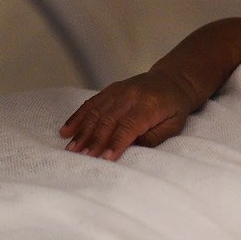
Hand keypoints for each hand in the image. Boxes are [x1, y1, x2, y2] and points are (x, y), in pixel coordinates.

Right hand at [59, 72, 194, 159]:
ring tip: (71, 148)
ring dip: (82, 131)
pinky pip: (91, 103)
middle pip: (109, 120)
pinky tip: (66, 130)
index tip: (105, 158)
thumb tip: (133, 149)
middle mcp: (131, 95)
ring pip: (96, 111)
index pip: (129, 126)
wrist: (173, 81)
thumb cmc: (174, 108)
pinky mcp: (110, 90)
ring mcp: (119, 91)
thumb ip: (154, 137)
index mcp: (149, 105)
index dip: (116, 143)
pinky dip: (77, 117)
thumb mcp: (174, 125)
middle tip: (83, 157)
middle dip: (94, 140)